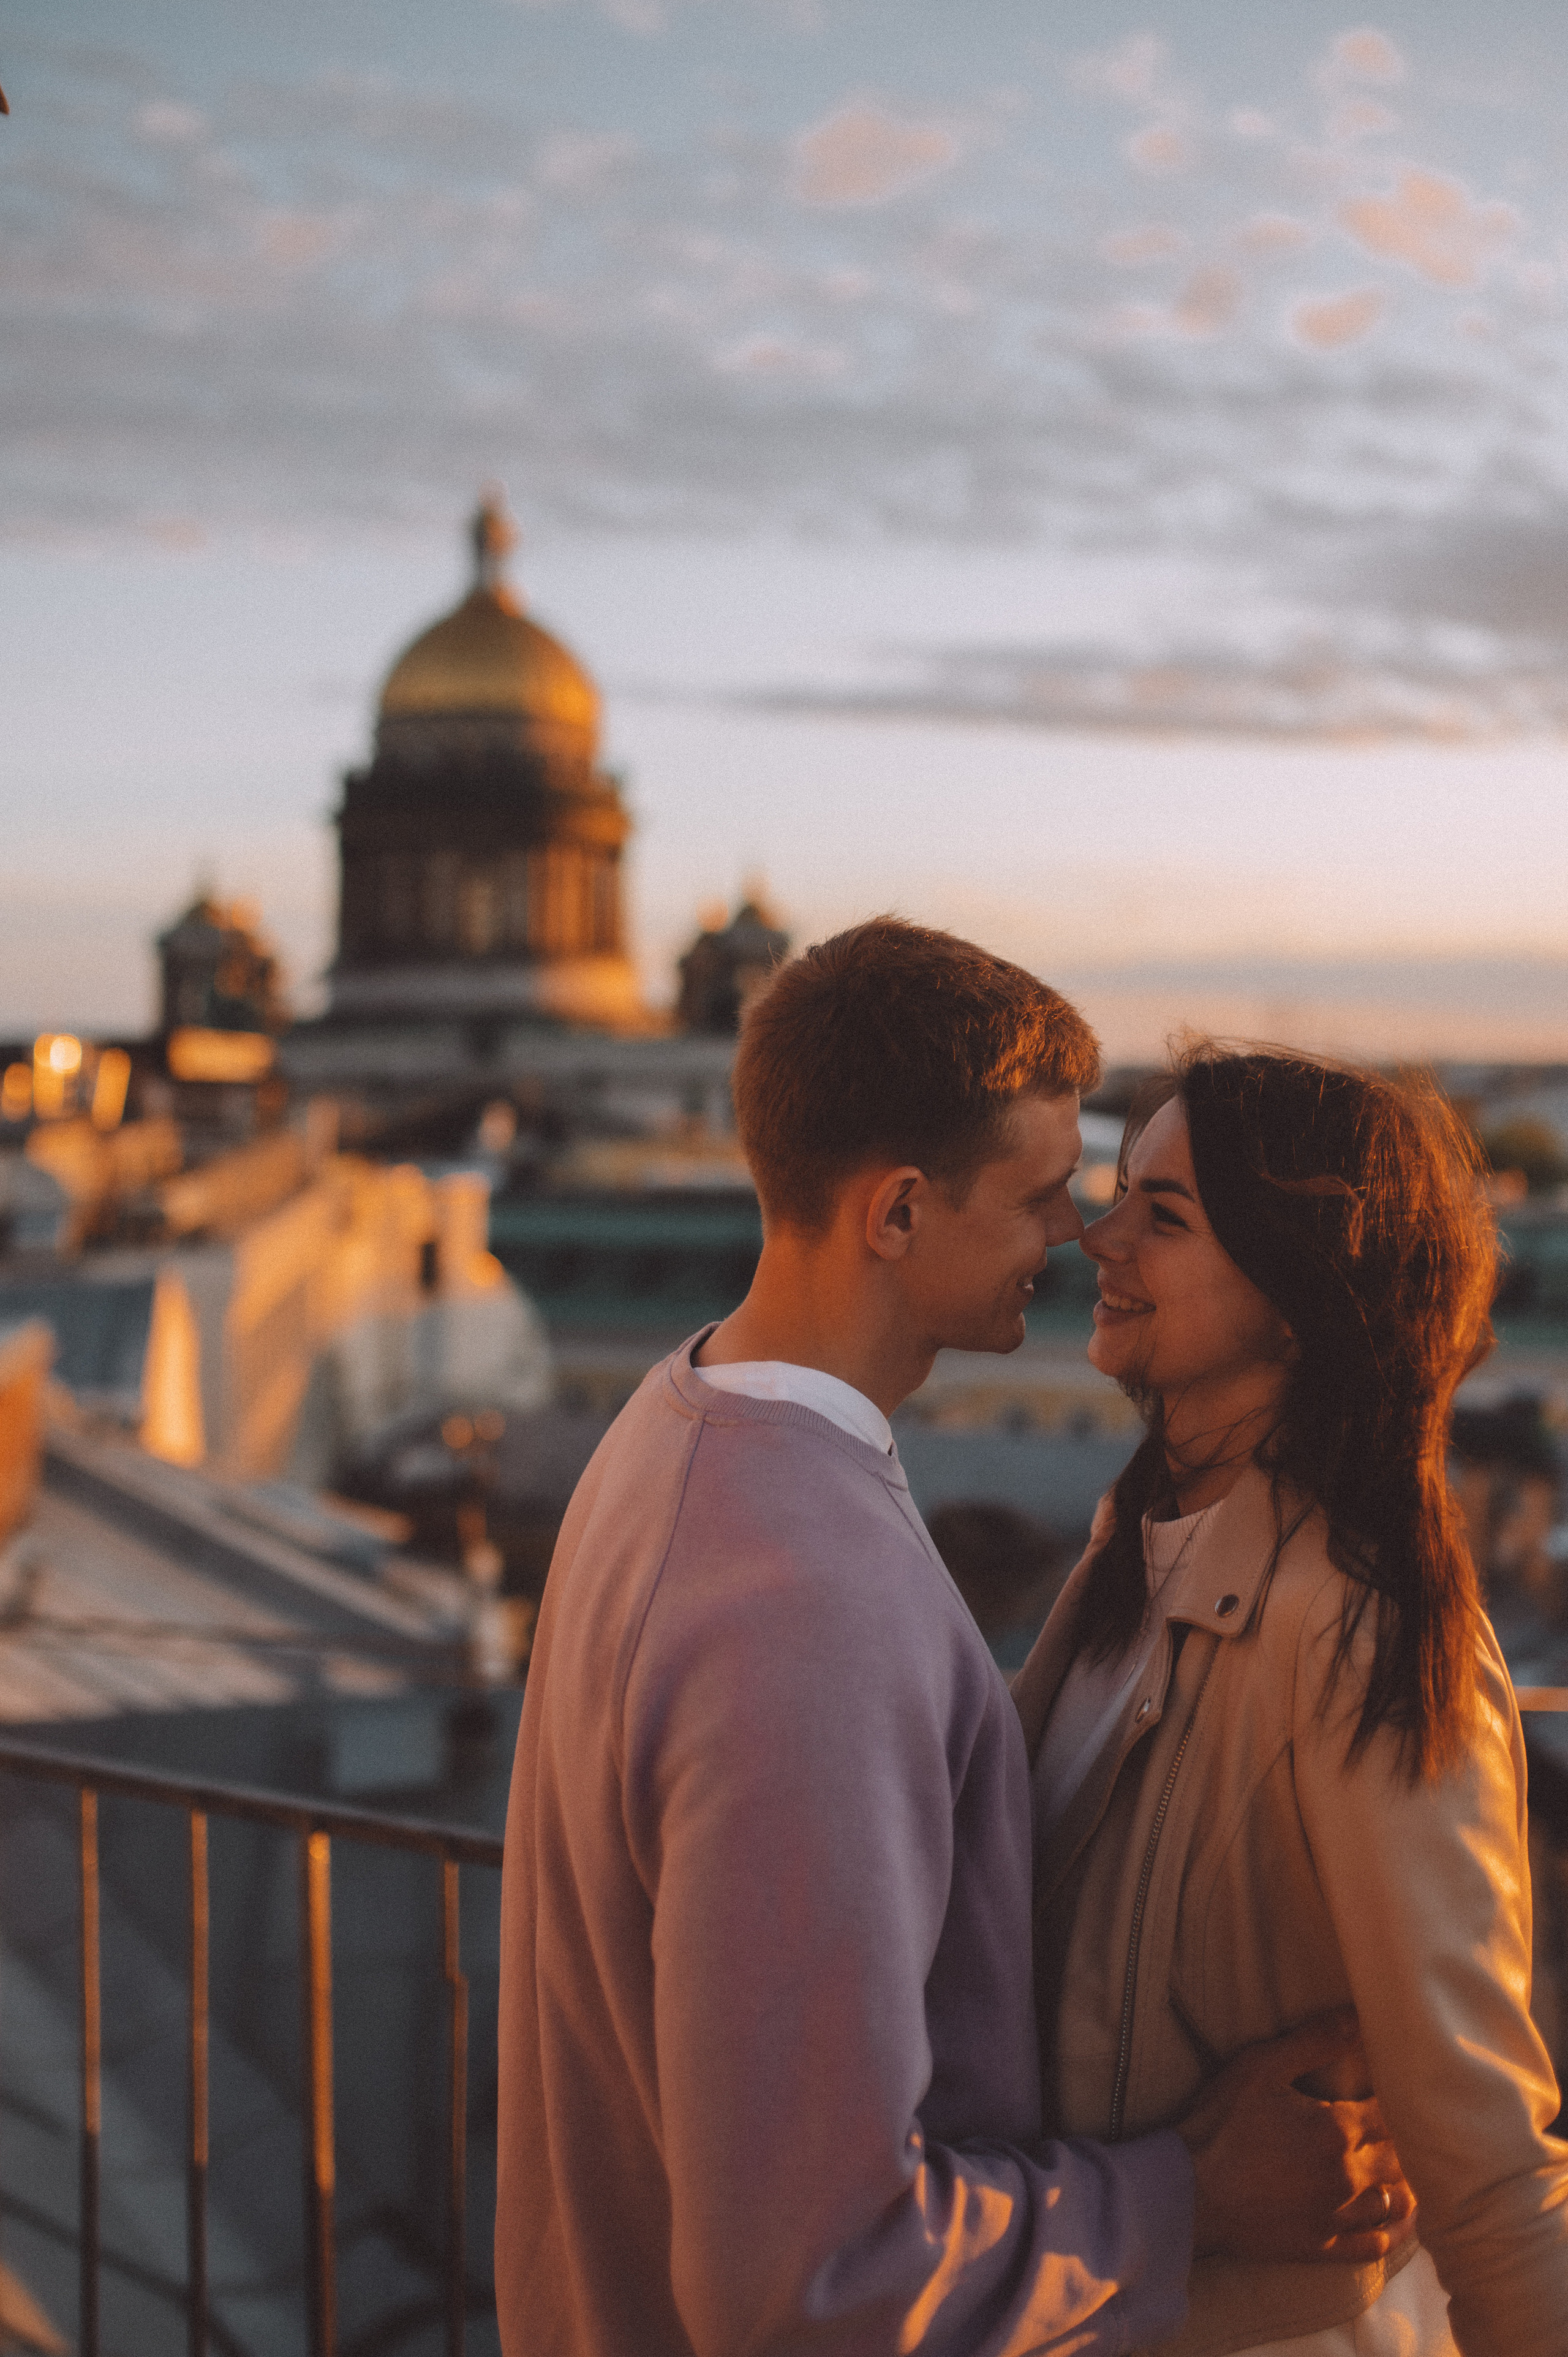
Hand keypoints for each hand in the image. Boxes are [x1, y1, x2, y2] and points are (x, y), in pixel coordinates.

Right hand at [1177, 2008, 1415, 2264]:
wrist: (1188, 2190)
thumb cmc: (1221, 2122)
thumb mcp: (1261, 2066)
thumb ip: (1315, 2040)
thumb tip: (1358, 2016)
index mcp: (1337, 2129)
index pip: (1389, 2113)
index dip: (1397, 2103)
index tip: (1400, 2097)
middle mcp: (1347, 2176)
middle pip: (1396, 2158)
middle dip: (1403, 2143)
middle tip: (1409, 2133)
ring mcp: (1335, 2216)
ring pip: (1391, 2202)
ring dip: (1402, 2186)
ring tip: (1408, 2174)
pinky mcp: (1320, 2246)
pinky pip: (1372, 2245)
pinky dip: (1390, 2234)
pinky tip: (1397, 2224)